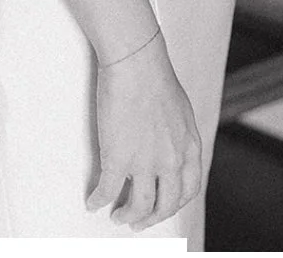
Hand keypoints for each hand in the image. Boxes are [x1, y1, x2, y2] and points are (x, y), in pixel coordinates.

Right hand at [86, 32, 201, 231]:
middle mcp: (172, 160)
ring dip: (127, 215)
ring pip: (140, 206)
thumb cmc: (155, 74)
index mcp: (188, 147)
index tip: (164, 206)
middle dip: (151, 217)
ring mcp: (146, 162)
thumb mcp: (180, 109)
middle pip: (166, 204)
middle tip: (139, 220)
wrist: (136, 61)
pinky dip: (99, 200)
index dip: (175, 203)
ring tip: (118, 216)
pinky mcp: (119, 158)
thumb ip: (178, 133)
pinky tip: (93, 201)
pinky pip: (108, 190)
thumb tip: (168, 142)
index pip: (188, 189)